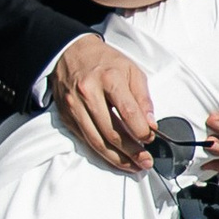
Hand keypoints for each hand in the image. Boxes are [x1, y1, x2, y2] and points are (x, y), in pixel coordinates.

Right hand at [50, 34, 156, 172]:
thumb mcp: (131, 70)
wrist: (70, 52)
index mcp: (108, 78)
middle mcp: (88, 93)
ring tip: (133, 166)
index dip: (142, 131)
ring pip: (96, 142)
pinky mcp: (67, 117)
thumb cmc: (104, 61)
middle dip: (132, 151)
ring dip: (117, 159)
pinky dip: (101, 153)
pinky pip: (85, 141)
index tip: (150, 139)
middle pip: (112, 131)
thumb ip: (143, 98)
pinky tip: (115, 158)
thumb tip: (151, 124)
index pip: (128, 112)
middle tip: (145, 161)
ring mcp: (74, 106)